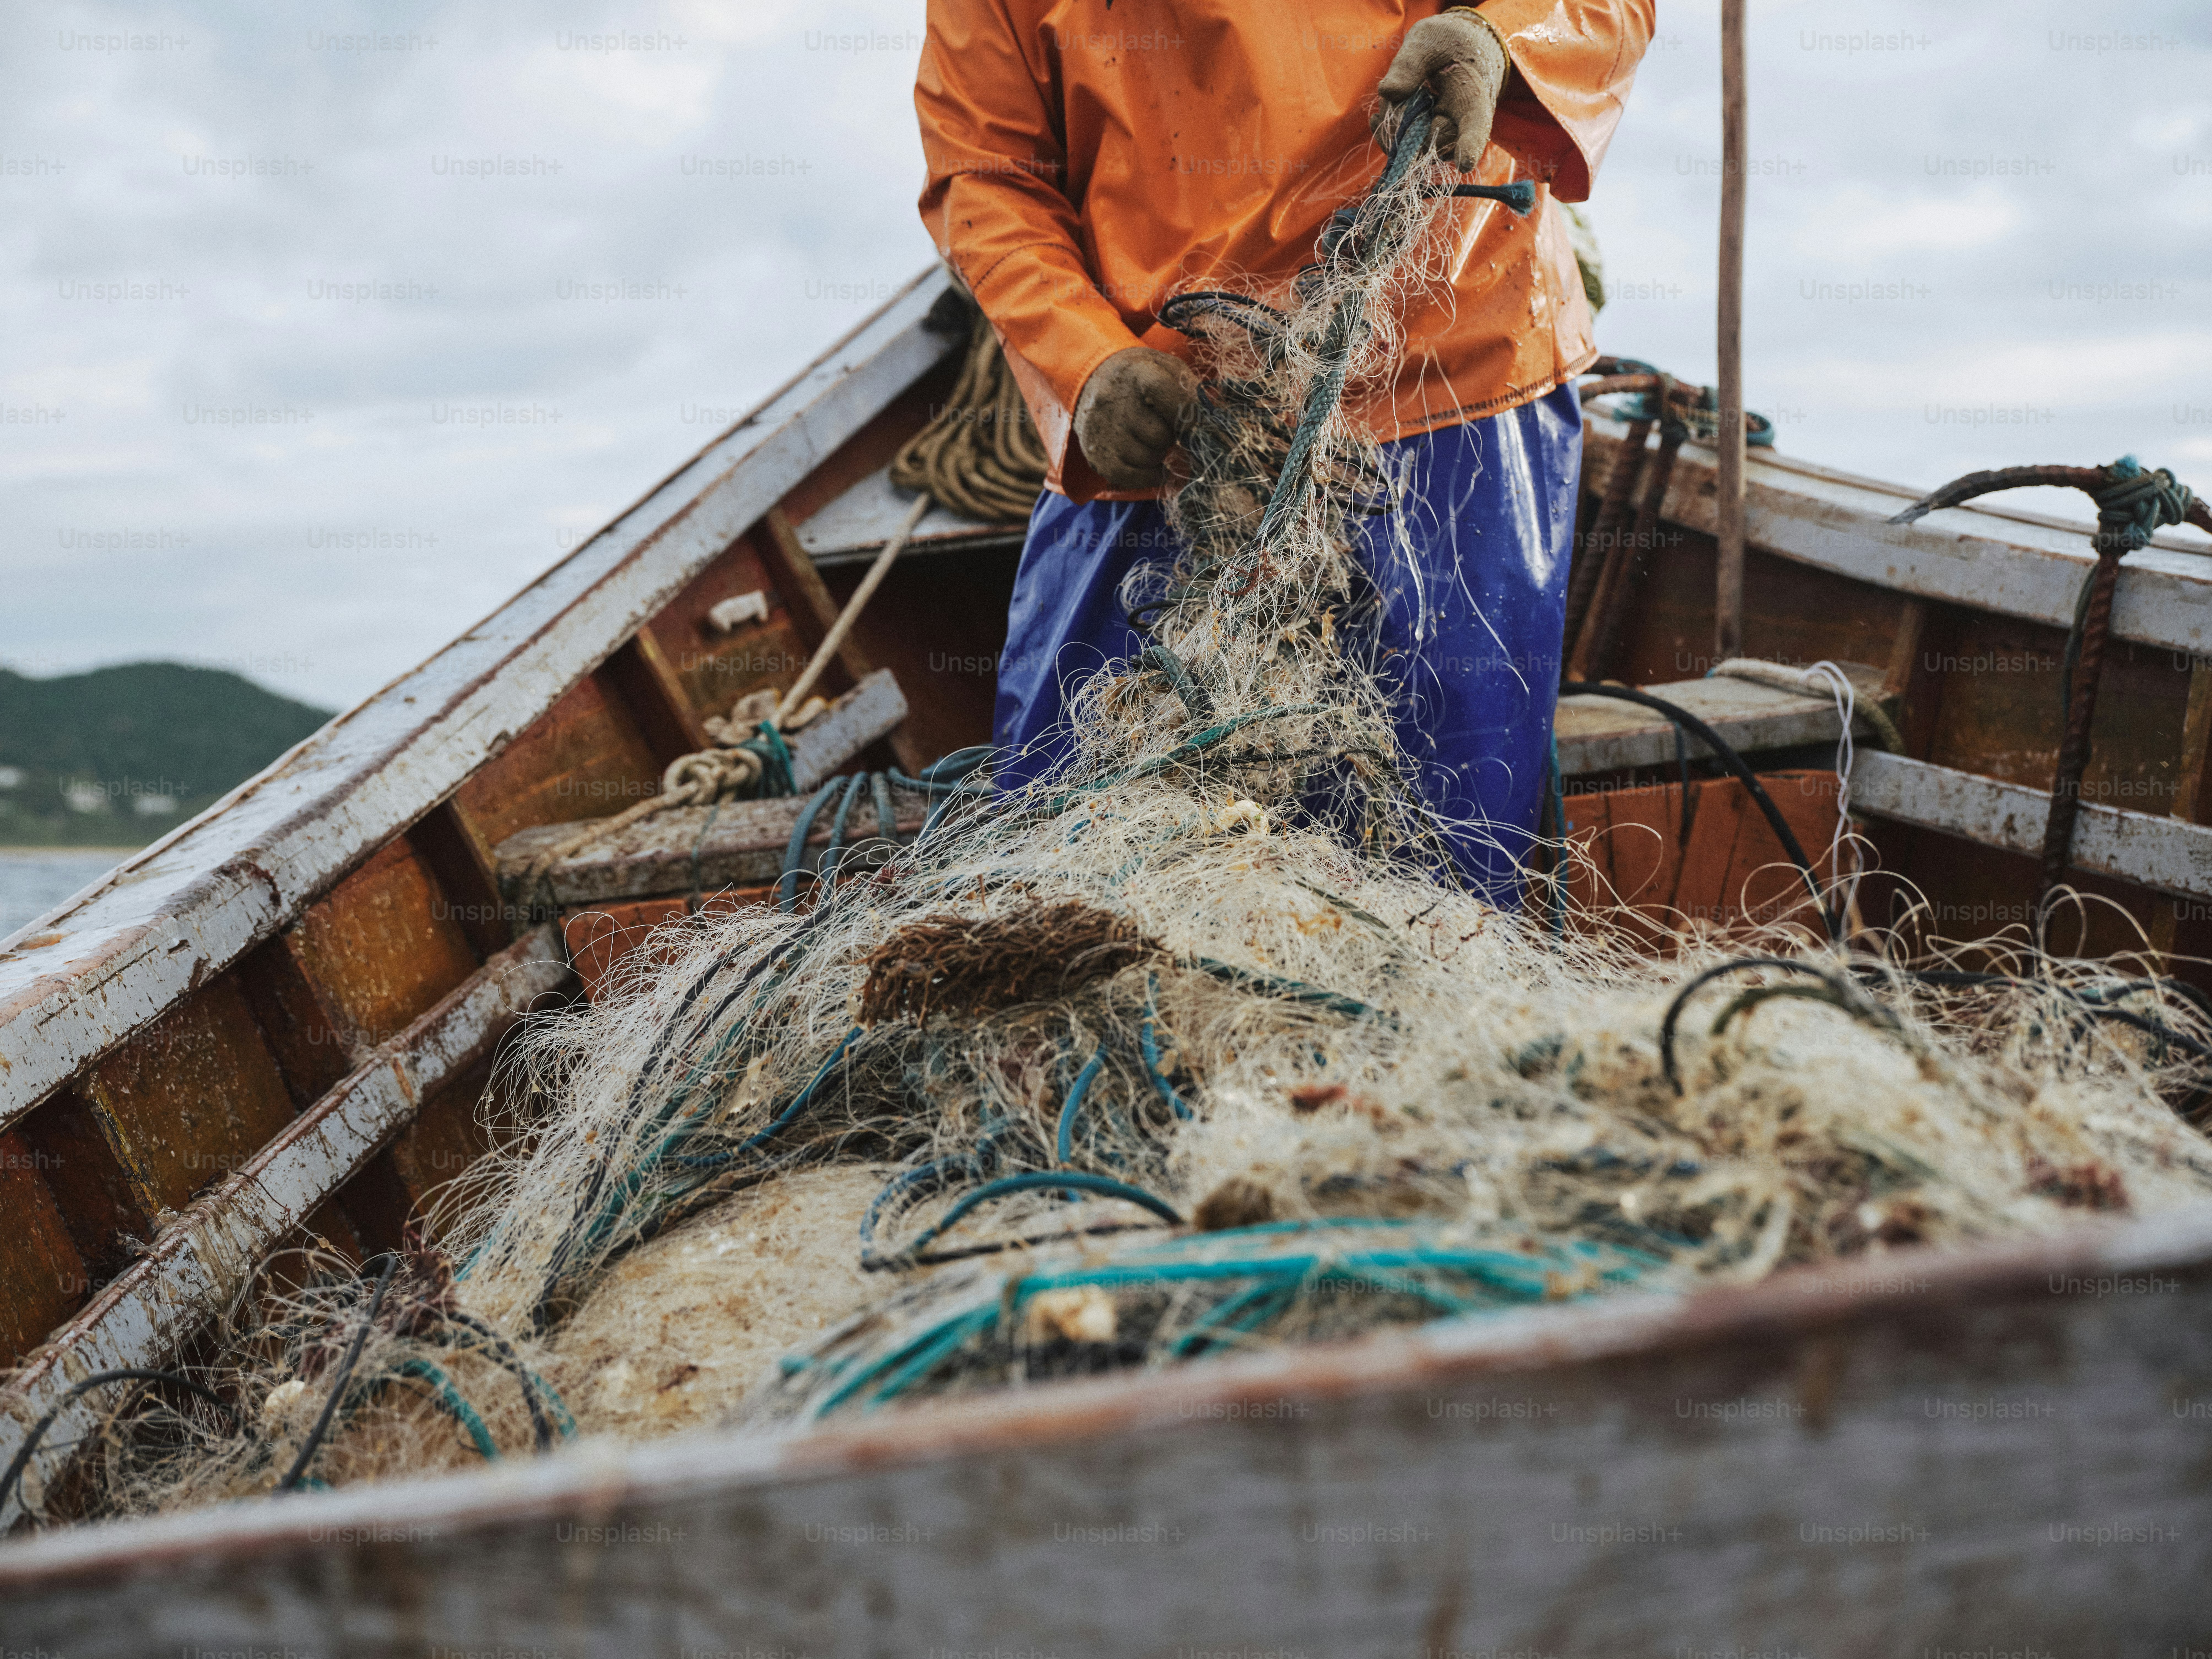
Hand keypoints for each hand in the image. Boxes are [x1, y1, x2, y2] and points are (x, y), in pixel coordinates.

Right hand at [1073, 347, 1198, 489]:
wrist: (1093, 378)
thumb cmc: (1141, 376)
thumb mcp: (1166, 368)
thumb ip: (1190, 389)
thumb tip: (1212, 419)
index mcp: (1137, 373)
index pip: (1166, 393)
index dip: (1187, 412)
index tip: (1196, 421)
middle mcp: (1114, 400)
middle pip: (1159, 435)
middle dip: (1170, 436)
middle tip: (1164, 427)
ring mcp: (1103, 430)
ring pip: (1148, 458)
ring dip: (1158, 455)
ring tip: (1151, 440)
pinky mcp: (1096, 453)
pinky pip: (1130, 478)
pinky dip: (1147, 476)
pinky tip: (1152, 464)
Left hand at [1374, 10, 1508, 171]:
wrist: (1453, 53)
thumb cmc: (1446, 45)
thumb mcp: (1427, 43)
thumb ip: (1409, 64)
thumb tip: (1387, 92)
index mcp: (1473, 100)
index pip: (1475, 127)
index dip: (1470, 146)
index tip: (1464, 163)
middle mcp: (1462, 128)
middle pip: (1430, 143)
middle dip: (1403, 123)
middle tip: (1393, 93)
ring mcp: (1443, 141)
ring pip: (1413, 151)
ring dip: (1394, 127)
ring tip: (1392, 99)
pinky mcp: (1426, 147)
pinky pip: (1403, 152)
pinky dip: (1388, 135)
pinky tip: (1378, 118)